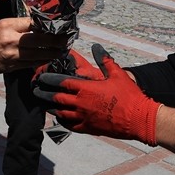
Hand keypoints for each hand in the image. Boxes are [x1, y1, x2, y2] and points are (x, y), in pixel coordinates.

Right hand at [0, 17, 70, 74]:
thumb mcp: (3, 23)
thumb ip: (20, 22)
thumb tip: (37, 19)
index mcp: (8, 27)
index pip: (31, 24)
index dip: (45, 25)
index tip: (56, 26)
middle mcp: (12, 41)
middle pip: (38, 40)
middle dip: (54, 40)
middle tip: (65, 39)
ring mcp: (13, 55)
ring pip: (37, 54)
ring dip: (52, 53)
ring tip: (61, 50)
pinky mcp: (14, 66)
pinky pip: (32, 63)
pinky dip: (42, 61)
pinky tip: (50, 58)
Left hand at [33, 44, 161, 144]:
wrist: (139, 119)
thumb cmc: (129, 95)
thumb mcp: (117, 74)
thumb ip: (104, 59)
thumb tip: (96, 46)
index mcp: (86, 89)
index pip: (62, 82)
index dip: (49, 79)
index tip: (40, 77)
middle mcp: (81, 103)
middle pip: (57, 98)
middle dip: (44, 94)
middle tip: (35, 90)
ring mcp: (84, 117)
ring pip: (61, 113)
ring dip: (51, 108)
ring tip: (44, 104)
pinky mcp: (89, 128)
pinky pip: (71, 125)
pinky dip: (63, 121)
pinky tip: (60, 118)